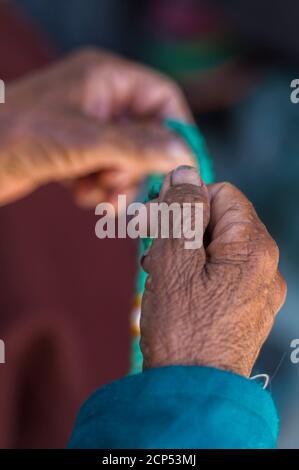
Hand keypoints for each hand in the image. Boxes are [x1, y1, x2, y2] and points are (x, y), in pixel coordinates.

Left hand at [0, 48, 193, 206]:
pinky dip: (97, 188)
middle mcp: (100, 99)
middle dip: (135, 167)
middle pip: (147, 135)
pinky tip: (78, 194)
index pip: (163, 99)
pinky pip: (105, 171)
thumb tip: (184, 155)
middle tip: (119, 185)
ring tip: (94, 193)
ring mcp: (87, 126)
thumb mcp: (85, 141)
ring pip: (127, 159)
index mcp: (107, 78)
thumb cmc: (19, 136)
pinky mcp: (75, 152)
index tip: (180, 167)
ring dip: (116, 183)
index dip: (177, 132)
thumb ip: (139, 146)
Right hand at [140, 166, 285, 376]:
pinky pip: (220, 274)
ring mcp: (257, 291)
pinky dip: (194, 271)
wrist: (193, 393)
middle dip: (181, 224)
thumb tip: (186, 171)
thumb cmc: (181, 328)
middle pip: (220, 222)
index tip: (157, 213)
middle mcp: (265, 267)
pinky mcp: (246, 310)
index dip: (187, 198)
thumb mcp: (173, 260)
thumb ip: (181, 210)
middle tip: (146, 236)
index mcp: (253, 248)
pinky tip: (170, 284)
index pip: (223, 194)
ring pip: (217, 248)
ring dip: (183, 248)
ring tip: (154, 265)